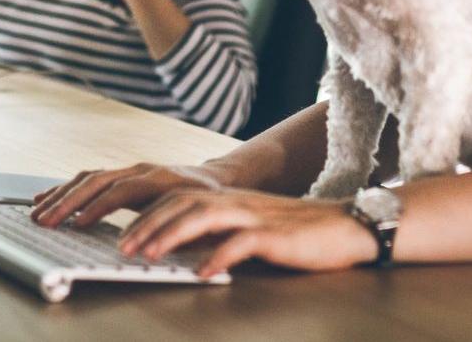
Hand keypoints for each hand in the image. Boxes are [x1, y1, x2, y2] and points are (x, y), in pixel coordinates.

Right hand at [31, 162, 225, 227]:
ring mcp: (128, 170)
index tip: (78, 224)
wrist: (216, 179)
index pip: (121, 190)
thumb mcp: (200, 215)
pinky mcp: (121, 175)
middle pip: (96, 181)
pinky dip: (65, 189)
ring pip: (88, 178)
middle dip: (67, 202)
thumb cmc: (209, 202)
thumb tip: (153, 243)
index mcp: (159, 179)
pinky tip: (45, 198)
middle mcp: (140, 170)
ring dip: (60, 195)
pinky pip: (88, 179)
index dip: (98, 207)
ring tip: (37, 213)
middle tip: (45, 221)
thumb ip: (176, 226)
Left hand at [118, 187, 379, 278]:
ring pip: (206, 217)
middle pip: (184, 204)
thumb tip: (185, 252)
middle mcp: (238, 202)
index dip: (148, 216)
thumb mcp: (252, 229)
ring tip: (151, 255)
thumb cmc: (298, 233)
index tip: (124, 237)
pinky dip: (219, 255)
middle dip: (150, 225)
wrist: (347, 226)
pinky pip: (242, 243)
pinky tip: (203, 272)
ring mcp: (256, 217)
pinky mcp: (276, 236)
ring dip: (173, 235)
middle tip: (123, 247)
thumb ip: (221, 235)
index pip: (179, 200)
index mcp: (230, 200)